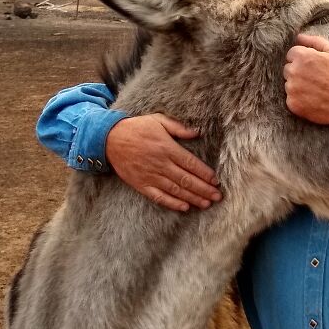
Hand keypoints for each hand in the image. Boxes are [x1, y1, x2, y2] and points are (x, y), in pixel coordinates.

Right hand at [105, 114, 220, 210]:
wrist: (110, 139)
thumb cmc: (137, 128)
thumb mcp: (158, 120)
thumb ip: (178, 127)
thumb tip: (197, 133)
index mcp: (167, 148)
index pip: (191, 164)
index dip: (205, 174)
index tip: (216, 181)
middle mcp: (161, 164)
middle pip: (187, 180)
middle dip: (204, 189)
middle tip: (218, 197)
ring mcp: (151, 176)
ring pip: (176, 190)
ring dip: (193, 198)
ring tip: (207, 204)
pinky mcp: (141, 185)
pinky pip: (159, 197)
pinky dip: (172, 203)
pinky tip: (185, 207)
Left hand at [283, 34, 328, 125]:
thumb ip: (315, 41)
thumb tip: (299, 36)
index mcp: (302, 56)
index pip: (291, 54)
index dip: (303, 59)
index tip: (314, 67)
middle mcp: (294, 72)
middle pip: (288, 69)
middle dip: (299, 72)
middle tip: (315, 79)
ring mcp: (292, 89)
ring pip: (289, 84)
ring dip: (298, 86)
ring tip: (316, 90)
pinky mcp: (292, 104)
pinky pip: (291, 99)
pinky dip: (299, 100)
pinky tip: (313, 100)